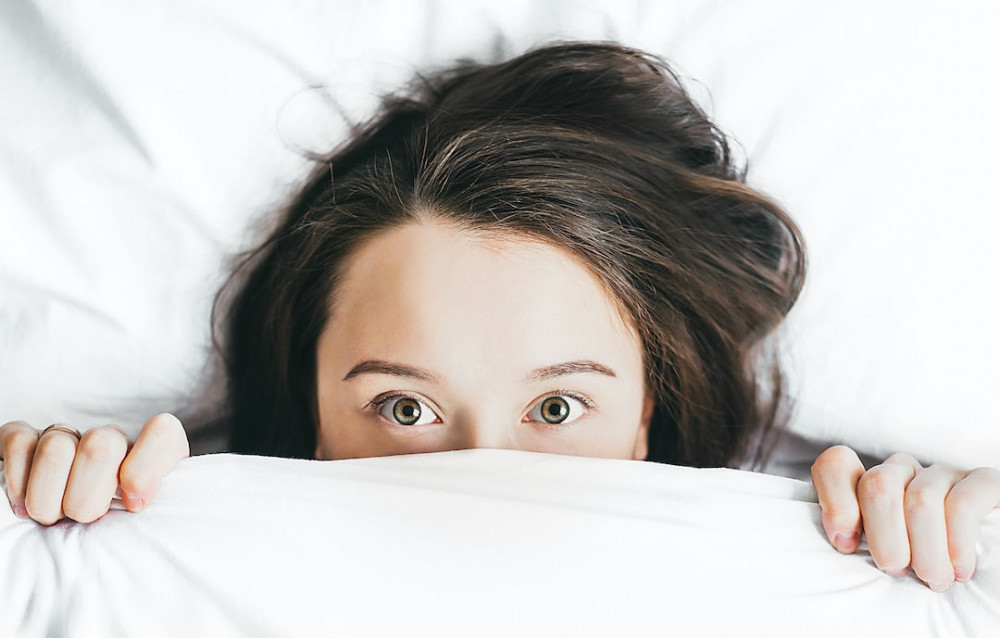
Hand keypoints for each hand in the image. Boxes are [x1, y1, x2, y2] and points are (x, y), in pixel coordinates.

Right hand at [1, 413, 188, 524]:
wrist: (69, 535)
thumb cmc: (117, 535)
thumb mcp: (145, 530)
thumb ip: (151, 515)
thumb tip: (135, 502)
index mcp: (152, 457)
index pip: (163, 434)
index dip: (146, 468)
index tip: (134, 505)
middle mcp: (112, 440)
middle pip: (101, 447)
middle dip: (86, 498)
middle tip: (83, 520)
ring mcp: (70, 437)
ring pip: (57, 448)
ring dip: (49, 498)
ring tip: (52, 518)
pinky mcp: (28, 440)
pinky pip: (19, 441)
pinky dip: (18, 481)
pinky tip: (23, 507)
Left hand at [812, 445, 999, 590]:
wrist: (981, 582)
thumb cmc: (916, 569)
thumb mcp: (876, 555)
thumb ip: (852, 540)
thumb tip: (842, 541)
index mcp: (868, 484)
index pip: (836, 465)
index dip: (836, 504)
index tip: (847, 545)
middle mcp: (903, 471)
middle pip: (878, 485)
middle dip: (885, 537)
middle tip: (896, 571)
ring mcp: (942, 473)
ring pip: (920, 499)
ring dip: (925, 550)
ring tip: (933, 579)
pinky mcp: (983, 482)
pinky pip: (963, 503)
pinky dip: (957, 542)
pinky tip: (959, 569)